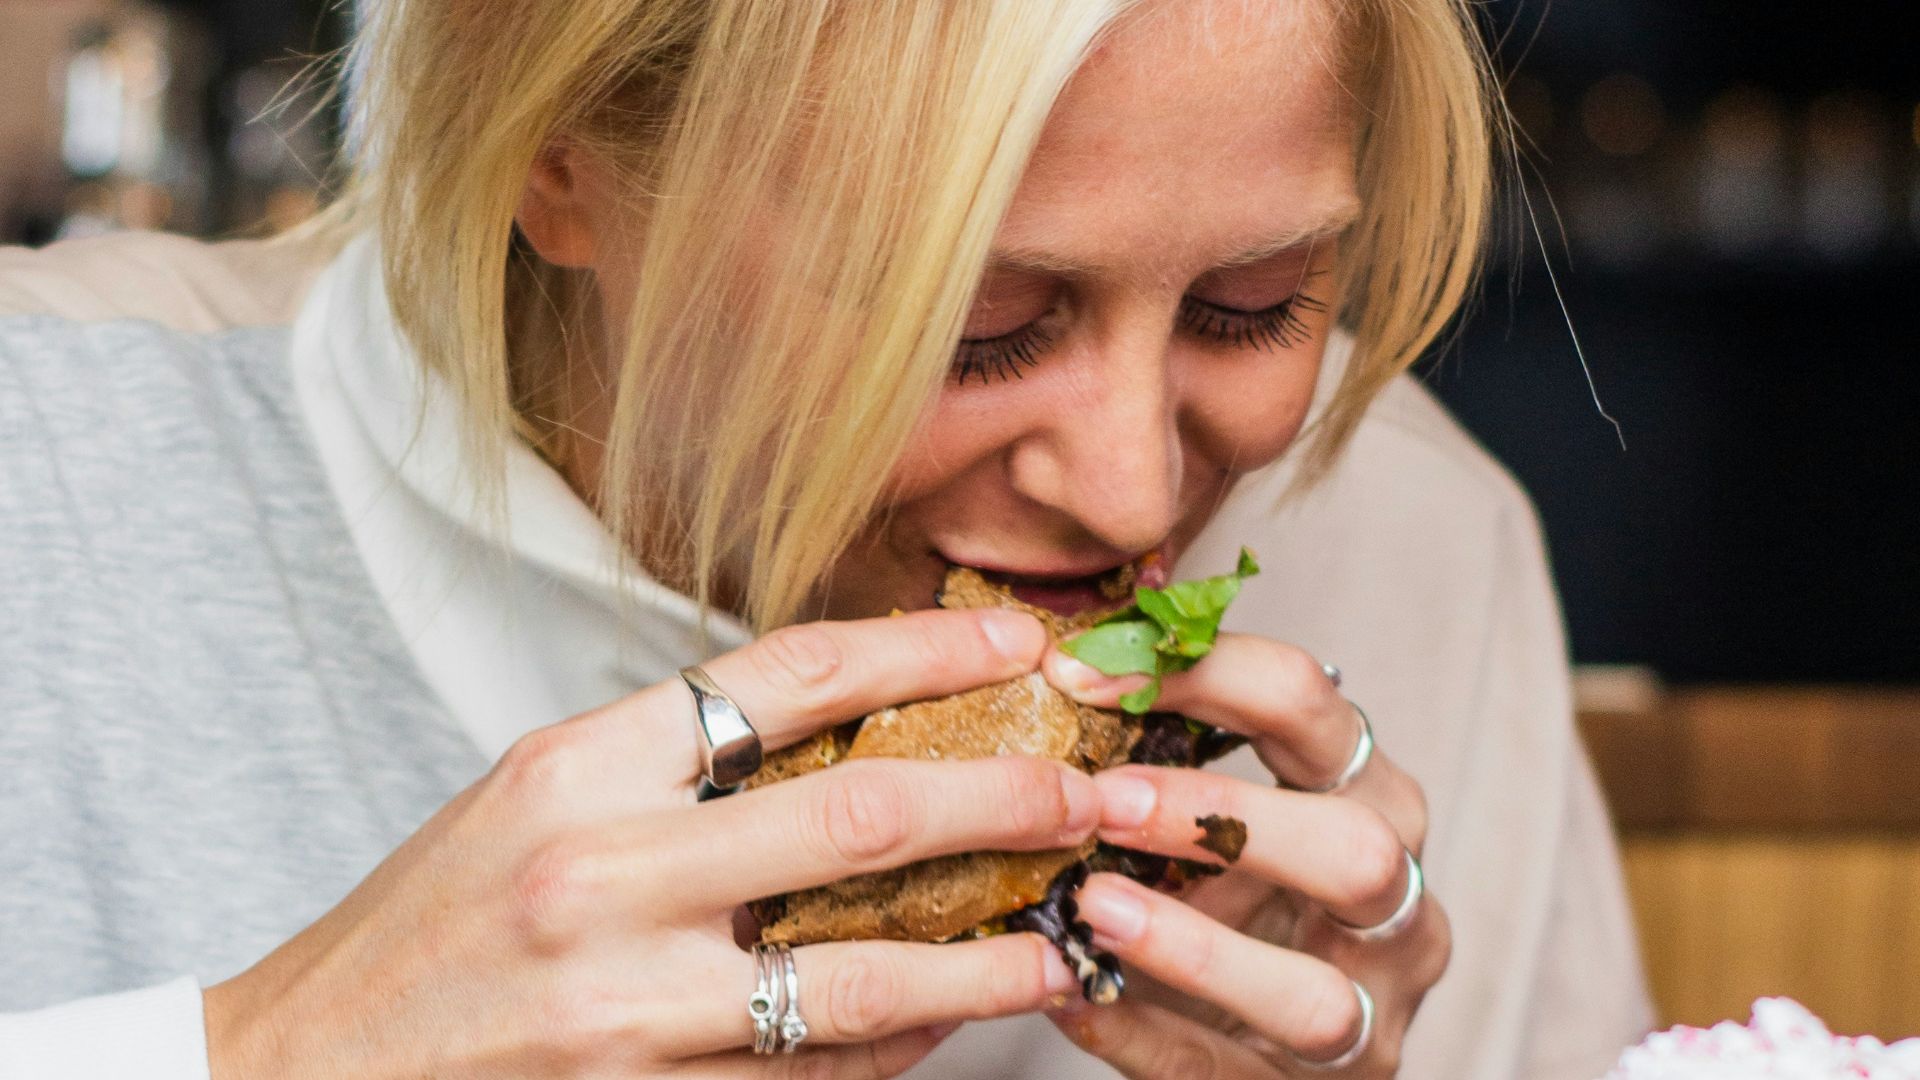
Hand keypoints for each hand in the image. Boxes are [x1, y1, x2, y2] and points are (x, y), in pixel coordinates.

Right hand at [202, 608, 1099, 1078]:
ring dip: (985, 955)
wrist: (305, 1072)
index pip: (789, 673)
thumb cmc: (428, 924)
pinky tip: (949, 1017)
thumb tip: (844, 735)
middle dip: (1004, 798)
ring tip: (1060, 939)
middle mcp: (607, 873)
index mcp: (579, 765)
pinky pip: (815, 1072)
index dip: (924, 647)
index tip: (1014, 638)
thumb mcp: (533, 797)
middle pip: (861, 814)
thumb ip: (674, 763)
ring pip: (863, 973)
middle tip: (1089, 789)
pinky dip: (896, 1043)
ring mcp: (631, 1002)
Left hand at [1040, 637, 1448, 1077]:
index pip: (1310, 704)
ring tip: (1094, 908)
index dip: (1201, 673)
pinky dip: (1143, 1035)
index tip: (1080, 671)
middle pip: (1357, 848)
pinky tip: (1072, 996)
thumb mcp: (1208, 817)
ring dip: (1193, 948)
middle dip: (1226, 818)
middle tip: (1104, 801)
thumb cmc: (1226, 893)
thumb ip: (1155, 752)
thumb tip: (1047, 658)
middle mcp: (1396, 902)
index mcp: (1370, 793)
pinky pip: (1226, 1073)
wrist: (1258, 1032)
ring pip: (1314, 996)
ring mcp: (1371, 1013)